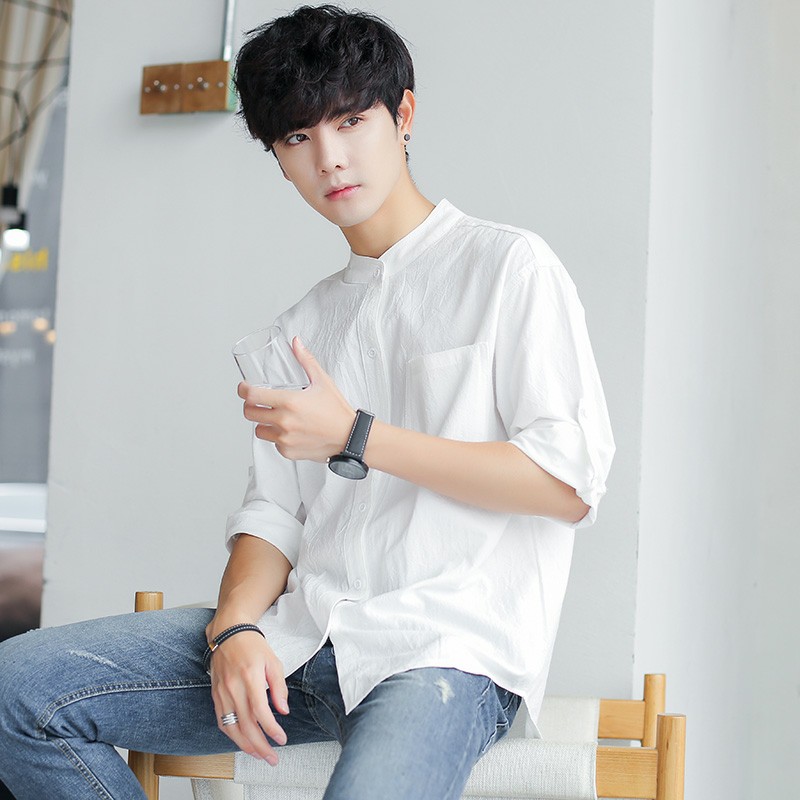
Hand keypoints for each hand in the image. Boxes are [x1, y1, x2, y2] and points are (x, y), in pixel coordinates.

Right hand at [206, 624, 289, 764]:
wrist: (228, 633)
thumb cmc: (252, 645)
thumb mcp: (273, 661)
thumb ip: (279, 687)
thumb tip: (283, 710)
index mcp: (250, 677)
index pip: (260, 711)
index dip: (271, 729)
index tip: (281, 739)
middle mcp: (233, 687)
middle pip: (245, 725)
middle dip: (260, 746)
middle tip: (272, 757)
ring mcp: (221, 693)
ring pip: (232, 728)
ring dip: (245, 746)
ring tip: (259, 755)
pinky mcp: (215, 695)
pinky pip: (222, 721)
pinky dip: (232, 735)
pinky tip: (242, 742)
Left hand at [239, 336, 355, 461]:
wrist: (349, 437)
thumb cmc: (337, 411)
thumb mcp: (322, 381)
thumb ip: (306, 360)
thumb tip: (296, 343)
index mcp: (289, 402)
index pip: (252, 395)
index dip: (243, 390)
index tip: (244, 387)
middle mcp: (284, 422)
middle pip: (249, 413)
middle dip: (250, 405)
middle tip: (257, 401)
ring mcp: (284, 439)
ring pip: (259, 430)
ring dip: (263, 422)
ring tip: (275, 417)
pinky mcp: (287, 452)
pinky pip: (273, 443)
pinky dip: (277, 437)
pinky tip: (288, 430)